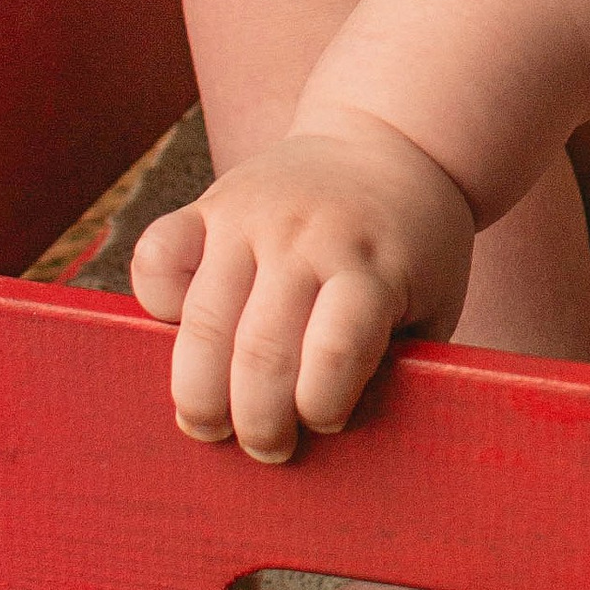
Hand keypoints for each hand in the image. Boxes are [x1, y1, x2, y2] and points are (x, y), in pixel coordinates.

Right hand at [129, 118, 476, 463]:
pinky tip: (180, 334)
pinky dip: (155, 305)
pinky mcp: (207, 204)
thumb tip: (345, 447)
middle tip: (265, 447)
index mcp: (373, 266)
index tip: (326, 422)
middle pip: (261, 351)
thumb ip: (399, 363)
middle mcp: (307, 238)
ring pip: (202, 321)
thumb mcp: (433, 301)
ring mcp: (251, 217)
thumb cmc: (413, 249)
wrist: (388, 142)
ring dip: (199, 393)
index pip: (336, 352)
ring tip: (211, 425)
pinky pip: (157, 257)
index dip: (323, 407)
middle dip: (256, 422)